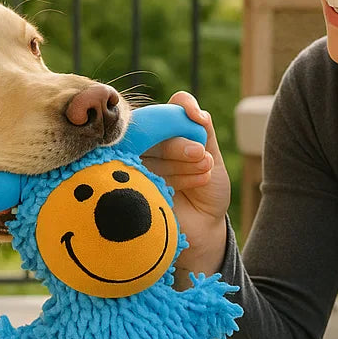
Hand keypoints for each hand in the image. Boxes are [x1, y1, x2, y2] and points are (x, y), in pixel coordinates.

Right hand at [141, 91, 229, 274]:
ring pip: (147, 153)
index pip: (162, 112)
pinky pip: (140, 175)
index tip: (198, 119)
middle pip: (150, 132)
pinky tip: (186, 187)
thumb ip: (203, 129)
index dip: (180, 110)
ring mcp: (132, 168)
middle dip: (180, 143)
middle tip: (202, 155)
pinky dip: (168, 179)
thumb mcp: (211, 158)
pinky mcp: (125, 189)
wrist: (203, 229)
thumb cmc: (206, 192)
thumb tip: (192, 109)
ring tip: (203, 174)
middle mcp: (144, 149)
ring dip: (180, 163)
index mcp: (162, 136)